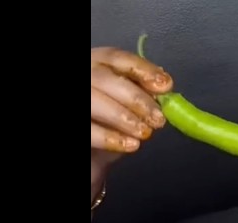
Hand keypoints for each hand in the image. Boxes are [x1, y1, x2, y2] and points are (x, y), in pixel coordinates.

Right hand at [91, 47, 173, 193]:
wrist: (93, 149)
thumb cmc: (111, 121)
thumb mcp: (127, 103)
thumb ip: (142, 92)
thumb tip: (163, 89)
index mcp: (96, 63)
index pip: (116, 57)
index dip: (142, 69)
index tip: (165, 86)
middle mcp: (84, 75)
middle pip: (105, 79)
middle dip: (136, 98)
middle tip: (158, 119)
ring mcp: (79, 98)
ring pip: (92, 100)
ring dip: (123, 117)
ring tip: (144, 133)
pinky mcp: (72, 124)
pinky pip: (88, 128)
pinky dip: (109, 137)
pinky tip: (130, 145)